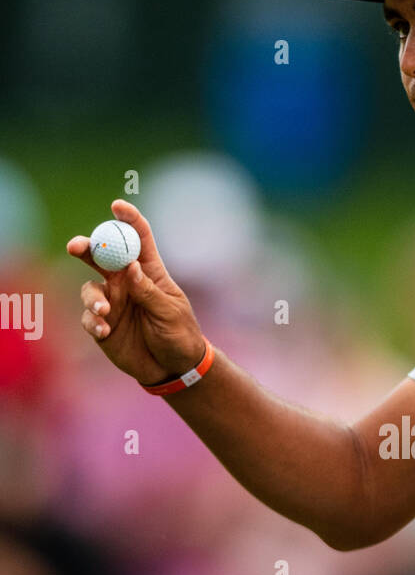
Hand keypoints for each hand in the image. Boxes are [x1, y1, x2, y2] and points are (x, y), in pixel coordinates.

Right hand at [70, 199, 205, 385]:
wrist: (173, 368)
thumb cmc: (179, 335)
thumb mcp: (169, 312)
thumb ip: (148, 291)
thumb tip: (130, 266)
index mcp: (148, 272)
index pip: (138, 239)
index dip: (128, 220)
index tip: (118, 206)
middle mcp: (126, 283)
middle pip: (102, 257)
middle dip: (86, 247)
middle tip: (76, 246)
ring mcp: (112, 303)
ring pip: (89, 288)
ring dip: (92, 297)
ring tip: (103, 310)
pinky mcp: (102, 325)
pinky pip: (88, 318)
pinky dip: (92, 321)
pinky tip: (104, 330)